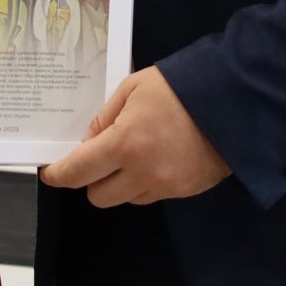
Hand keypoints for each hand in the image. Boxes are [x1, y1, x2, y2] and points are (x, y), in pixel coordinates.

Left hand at [40, 67, 229, 206]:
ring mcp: (164, 186)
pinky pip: (151, 195)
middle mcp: (141, 172)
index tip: (50, 172)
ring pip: (124, 199)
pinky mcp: (183, 192)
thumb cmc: (180, 86)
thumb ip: (105, 116)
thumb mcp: (134, 88)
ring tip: (135, 153)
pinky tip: (157, 158)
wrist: (234, 101)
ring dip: (120, 182)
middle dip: (92, 179)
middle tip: (100, 156)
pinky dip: (145, 182)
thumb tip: (89, 142)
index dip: (58, 175)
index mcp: (124, 143)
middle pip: (98, 196)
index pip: (78, 172)